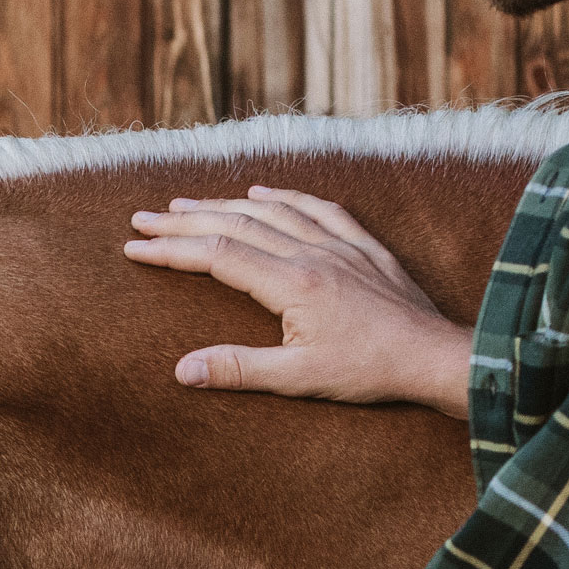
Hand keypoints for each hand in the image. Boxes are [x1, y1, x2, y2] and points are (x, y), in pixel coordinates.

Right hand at [123, 187, 472, 407]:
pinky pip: (318, 208)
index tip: (135, 247)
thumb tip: (183, 370)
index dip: (171, 250)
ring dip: (224, 203)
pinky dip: (285, 195)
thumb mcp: (299, 378)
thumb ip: (240, 370)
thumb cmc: (370, 372)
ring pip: (271, 210)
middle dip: (184, 221)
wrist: (433, 358)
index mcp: (292, 283)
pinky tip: (264, 190)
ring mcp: (338, 245)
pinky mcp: (363, 247)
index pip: (217, 255)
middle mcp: (311, 253)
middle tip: (144, 218)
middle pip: (235, 225)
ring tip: (188, 204)